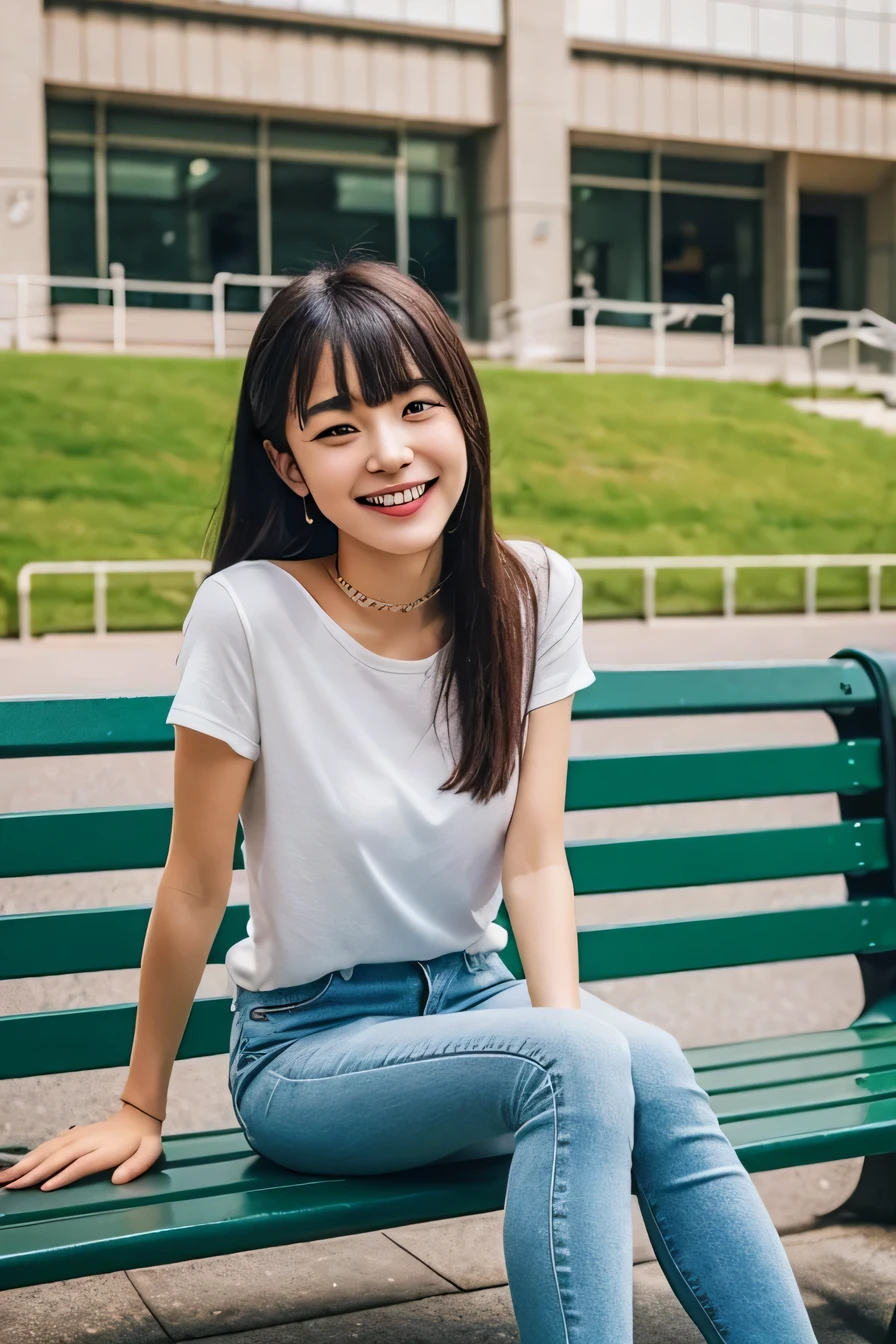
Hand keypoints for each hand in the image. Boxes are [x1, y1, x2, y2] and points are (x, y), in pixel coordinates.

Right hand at [0, 1105, 162, 1191]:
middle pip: (58, 1157)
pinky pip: (49, 1145)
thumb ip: (137, 1166)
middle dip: (34, 1172)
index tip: (44, 1188)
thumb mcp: (150, 1152)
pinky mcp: (72, 1135)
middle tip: (11, 1186)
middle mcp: (87, 1141)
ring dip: (27, 1164)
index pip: (81, 1164)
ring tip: (7, 1178)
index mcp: (106, 1149)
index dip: (63, 1175)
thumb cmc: (144, 1141)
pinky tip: (20, 1165)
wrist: (138, 1115)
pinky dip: (33, 1155)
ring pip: (49, 1150)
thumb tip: (118, 1180)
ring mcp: (78, 1136)